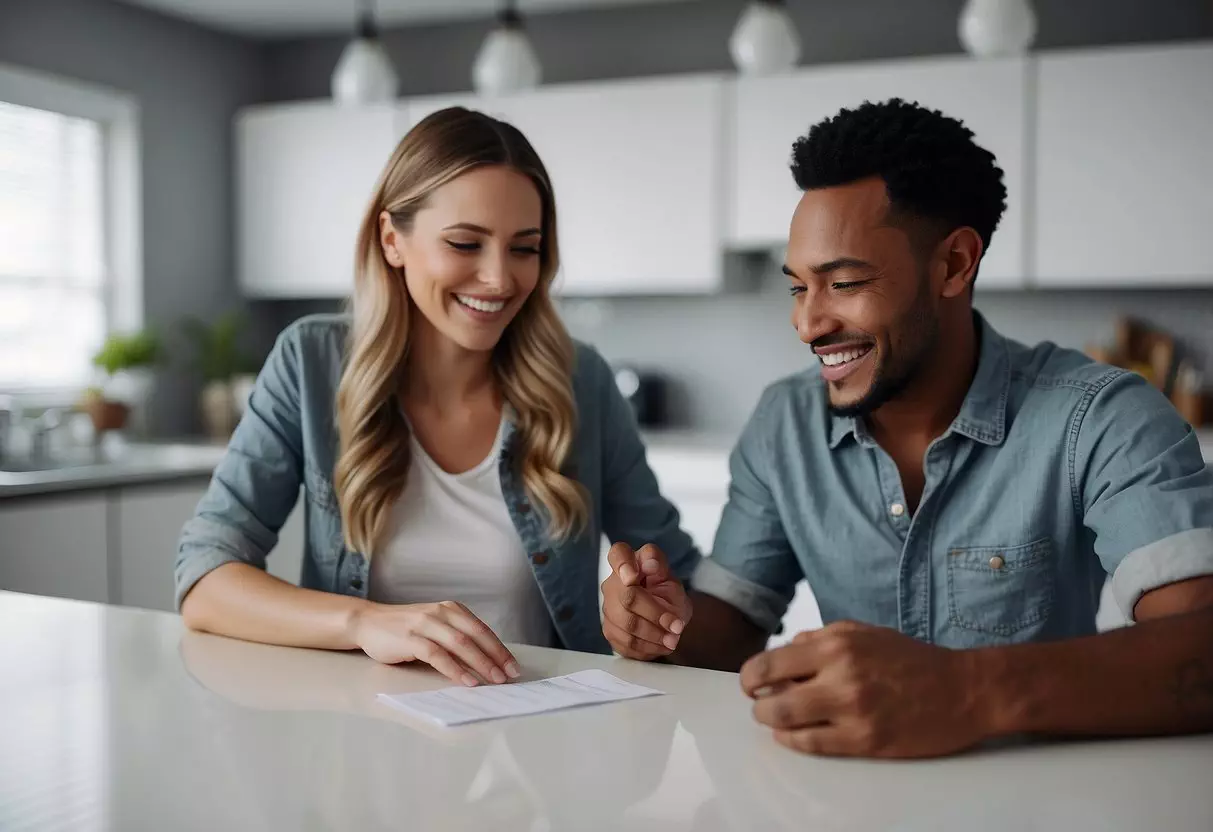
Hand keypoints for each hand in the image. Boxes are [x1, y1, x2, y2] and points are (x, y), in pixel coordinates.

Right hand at [352, 600, 519, 686]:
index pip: (482, 630)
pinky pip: (438, 655)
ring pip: (460, 644)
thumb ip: (455, 637)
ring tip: (494, 680)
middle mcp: (441, 612)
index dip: (500, 649)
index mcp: (451, 609)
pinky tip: (467, 680)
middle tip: (508, 676)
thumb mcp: (435, 627)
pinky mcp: (410, 638)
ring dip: (480, 664)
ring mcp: (425, 624)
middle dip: (495, 657)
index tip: (513, 666)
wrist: (369, 622)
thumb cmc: (405, 629)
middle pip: (475, 636)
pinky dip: (455, 669)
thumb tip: (485, 661)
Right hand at [601, 542, 691, 659]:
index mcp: (627, 562)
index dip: (623, 565)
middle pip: (628, 598)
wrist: (666, 618)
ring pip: (627, 625)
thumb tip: (651, 563)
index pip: (618, 555)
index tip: (633, 577)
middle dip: (655, 614)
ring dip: (654, 635)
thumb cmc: (666, 592)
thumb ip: (660, 567)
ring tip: (673, 639)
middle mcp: (613, 584)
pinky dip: (648, 647)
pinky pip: (626, 643)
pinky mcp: (610, 630)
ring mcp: (608, 608)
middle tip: (676, 626)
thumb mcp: (669, 577)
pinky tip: (661, 644)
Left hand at [740, 621, 987, 757]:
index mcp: (836, 644)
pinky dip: (794, 742)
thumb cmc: (913, 659)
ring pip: (786, 724)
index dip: (751, 677)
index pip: (770, 663)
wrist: (964, 690)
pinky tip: (795, 736)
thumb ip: (820, 638)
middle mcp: (840, 675)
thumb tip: (785, 651)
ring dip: (772, 724)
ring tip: (776, 722)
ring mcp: (852, 710)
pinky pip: (813, 745)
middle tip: (760, 706)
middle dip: (757, 705)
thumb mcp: (864, 632)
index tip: (751, 684)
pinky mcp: (866, 740)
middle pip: (771, 698)